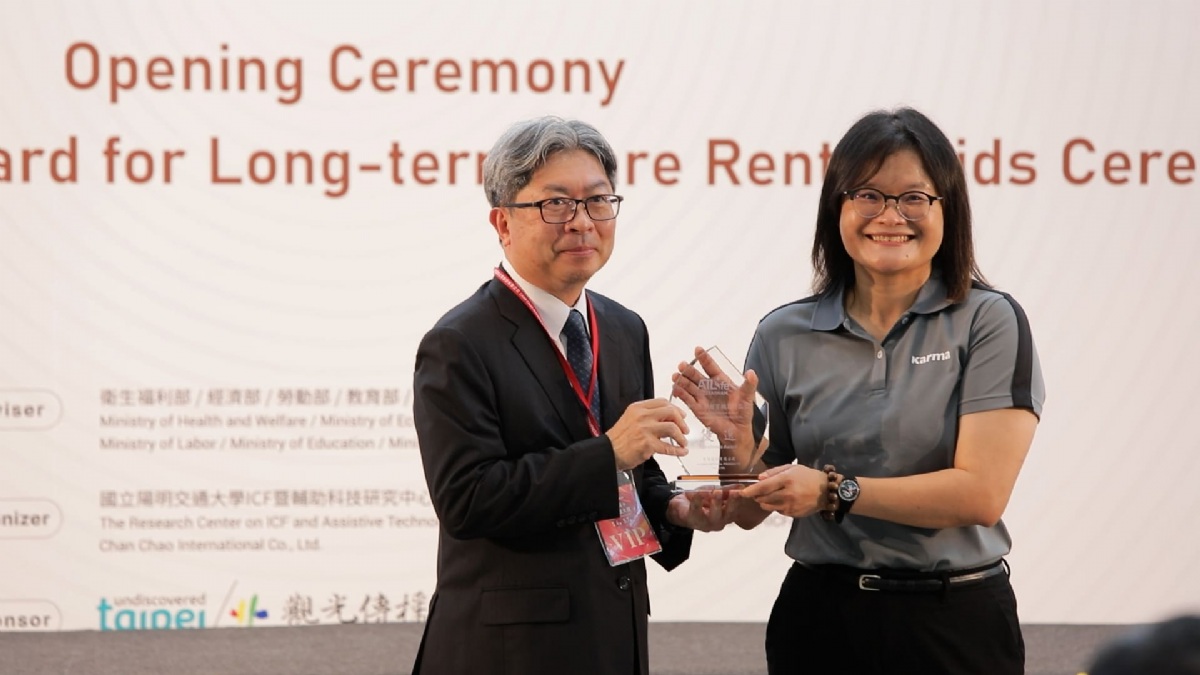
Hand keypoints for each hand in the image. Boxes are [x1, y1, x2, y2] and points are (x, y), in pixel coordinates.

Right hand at [606, 398, 688, 470]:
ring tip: (683, 443)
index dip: (676, 409)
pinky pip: (668, 447)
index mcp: (638, 408)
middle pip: (671, 412)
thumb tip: (667, 418)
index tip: (681, 416)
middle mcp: (642, 416)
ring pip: (672, 428)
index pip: (663, 402)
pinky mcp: (647, 444)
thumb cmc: (619, 438)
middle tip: (685, 430)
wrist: (607, 452)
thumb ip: (647, 416)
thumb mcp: (631, 419)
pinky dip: (678, 450)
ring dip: (681, 437)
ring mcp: (645, 430)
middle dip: (682, 422)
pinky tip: (681, 452)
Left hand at [666, 487, 744, 531]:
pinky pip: (696, 510)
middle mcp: (719, 522)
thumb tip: (741, 486)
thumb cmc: (700, 501)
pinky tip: (698, 493)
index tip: (742, 491)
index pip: (737, 508)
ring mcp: (706, 523)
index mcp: (726, 515)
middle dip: (731, 504)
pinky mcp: (693, 520)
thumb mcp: (714, 492)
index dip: (740, 500)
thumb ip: (726, 490)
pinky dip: (697, 501)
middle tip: (732, 492)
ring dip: (716, 504)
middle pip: (728, 515)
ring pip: (714, 516)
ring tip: (716, 492)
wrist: (680, 506)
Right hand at [671, 346, 761, 472]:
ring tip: (676, 375)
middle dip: (689, 369)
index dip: (704, 358)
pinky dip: (681, 394)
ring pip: (689, 386)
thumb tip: (752, 373)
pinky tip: (675, 388)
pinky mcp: (697, 409)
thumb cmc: (742, 413)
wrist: (737, 431)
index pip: (711, 367)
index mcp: (721, 381)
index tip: (698, 350)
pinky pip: (687, 399)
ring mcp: (702, 397)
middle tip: (682, 365)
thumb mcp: (748, 397)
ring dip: (682, 380)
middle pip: (696, 375)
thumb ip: (749, 384)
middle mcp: (709, 388)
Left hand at [739, 464, 825, 517]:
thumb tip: (759, 478)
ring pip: (768, 506)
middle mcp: (788, 494)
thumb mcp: (792, 468)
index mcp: (787, 480)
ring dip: (765, 501)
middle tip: (757, 492)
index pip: (764, 487)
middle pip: (763, 498)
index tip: (742, 492)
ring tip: (772, 495)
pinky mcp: (793, 514)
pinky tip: (783, 500)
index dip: (751, 490)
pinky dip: (776, 506)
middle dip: (757, 496)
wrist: (826, 492)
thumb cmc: (807, 476)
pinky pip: (778, 511)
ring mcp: (790, 506)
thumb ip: (774, 472)